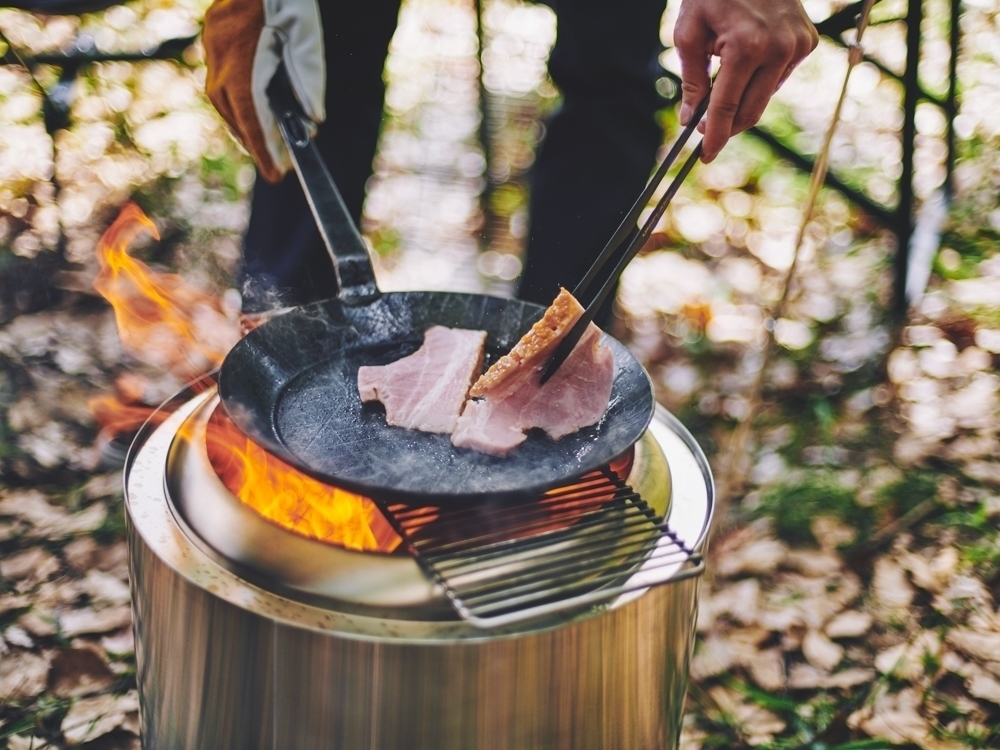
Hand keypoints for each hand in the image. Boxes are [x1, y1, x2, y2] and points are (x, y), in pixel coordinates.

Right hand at [203, 0, 325, 182]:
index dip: (265, 152)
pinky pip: (221, 84)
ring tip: (268, 144)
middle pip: (237, 118)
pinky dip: (238, 104)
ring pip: (225, 103)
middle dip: (258, 144)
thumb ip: (309, 81)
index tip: (277, 176)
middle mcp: (220, 64)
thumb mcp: (306, 38)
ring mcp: (212, 51)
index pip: (253, 122)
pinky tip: (253, 110)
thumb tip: (313, 121)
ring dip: (246, 125)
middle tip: (280, 164)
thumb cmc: (287, 1)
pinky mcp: (211, 40)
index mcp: (243, 67)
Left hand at [673, 0, 817, 162]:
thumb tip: (690, 118)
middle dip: (727, 127)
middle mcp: (779, 48)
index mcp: (746, 46)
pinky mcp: (808, 41)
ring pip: (766, 96)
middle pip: (751, 111)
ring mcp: (798, 45)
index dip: (713, 135)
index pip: (726, 106)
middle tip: (707, 132)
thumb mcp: (689, 32)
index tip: (705, 156)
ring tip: (724, 78)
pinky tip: (749, 59)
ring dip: (743, 99)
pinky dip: (762, 78)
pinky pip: (780, 76)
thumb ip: (691, 80)